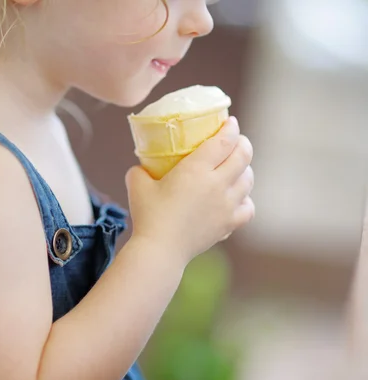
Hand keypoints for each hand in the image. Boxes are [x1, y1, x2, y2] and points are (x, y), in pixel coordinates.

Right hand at [125, 117, 253, 262]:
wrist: (160, 250)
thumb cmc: (148, 216)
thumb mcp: (137, 184)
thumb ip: (140, 169)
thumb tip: (142, 165)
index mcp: (196, 170)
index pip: (223, 141)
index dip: (231, 128)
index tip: (230, 122)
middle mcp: (217, 184)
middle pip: (243, 156)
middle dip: (243, 143)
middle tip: (236, 140)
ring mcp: (226, 205)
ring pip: (248, 180)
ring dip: (245, 169)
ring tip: (236, 167)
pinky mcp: (228, 224)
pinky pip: (248, 207)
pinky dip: (245, 199)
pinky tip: (237, 198)